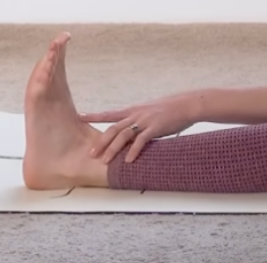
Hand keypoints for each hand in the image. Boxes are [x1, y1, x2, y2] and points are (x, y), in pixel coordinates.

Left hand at [80, 92, 205, 164]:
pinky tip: (128, 160)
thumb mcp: (149, 111)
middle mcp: (136, 114)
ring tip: (104, 161)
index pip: (108, 114)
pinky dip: (134, 151)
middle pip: (113, 129)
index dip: (94, 116)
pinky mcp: (156, 127)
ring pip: (124, 135)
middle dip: (100, 142)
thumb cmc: (169, 109)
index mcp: (132, 110)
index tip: (79, 117)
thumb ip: (137, 119)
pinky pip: (142, 140)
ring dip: (113, 149)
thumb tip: (128, 129)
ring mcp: (145, 121)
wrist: (187, 104)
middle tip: (89, 153)